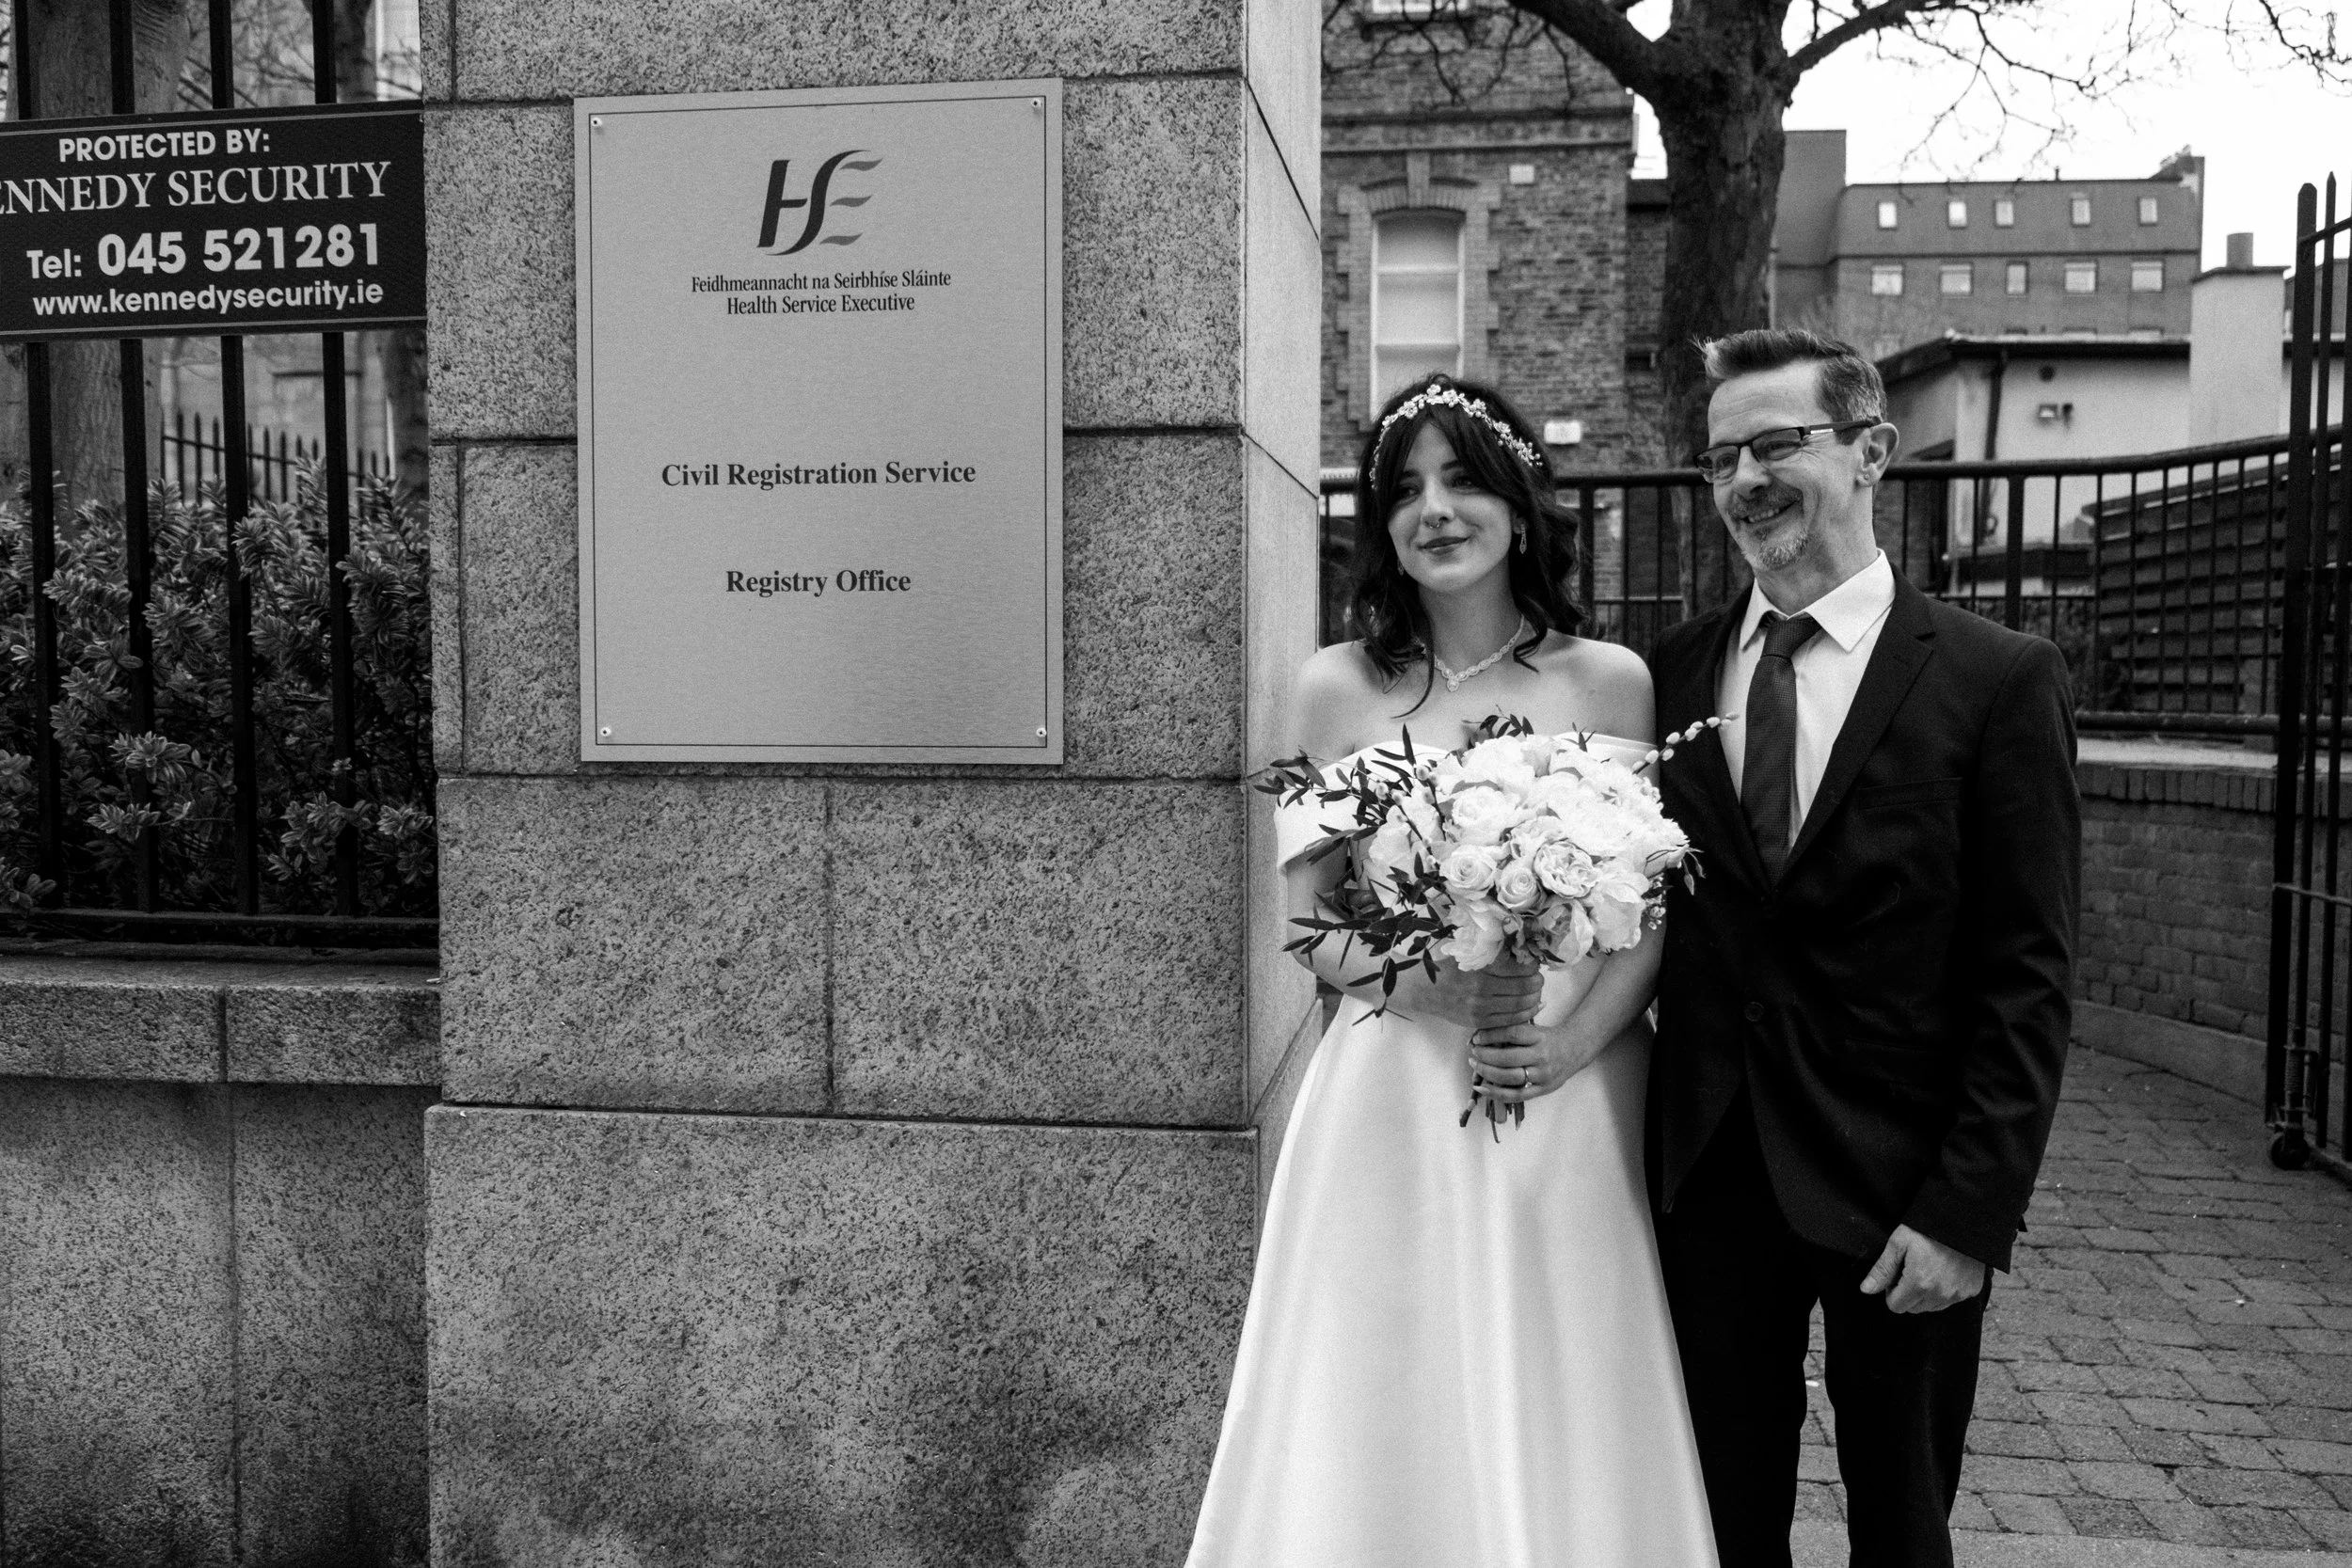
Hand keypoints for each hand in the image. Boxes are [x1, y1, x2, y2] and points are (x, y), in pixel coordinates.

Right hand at [1397, 951, 1542, 1029]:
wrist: (1422, 989)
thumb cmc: (1446, 968)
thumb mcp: (1467, 954)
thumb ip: (1492, 955)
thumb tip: (1522, 952)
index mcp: (1479, 968)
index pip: (1517, 967)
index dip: (1532, 966)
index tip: (1534, 963)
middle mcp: (1481, 988)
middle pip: (1523, 987)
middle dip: (1537, 982)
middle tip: (1540, 978)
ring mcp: (1480, 1008)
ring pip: (1520, 1005)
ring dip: (1534, 998)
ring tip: (1537, 992)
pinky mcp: (1478, 1021)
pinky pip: (1509, 1020)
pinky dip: (1526, 1014)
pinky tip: (1532, 1007)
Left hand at [1465, 956, 1602, 1103]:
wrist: (1575, 1049)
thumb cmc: (1547, 1037)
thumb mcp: (1534, 1028)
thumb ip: (1512, 1030)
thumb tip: (1479, 1034)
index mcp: (1540, 1037)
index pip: (1512, 1034)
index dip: (1491, 1035)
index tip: (1477, 1037)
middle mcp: (1542, 1056)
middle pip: (1508, 1058)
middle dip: (1485, 1056)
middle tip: (1473, 1052)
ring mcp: (1542, 1075)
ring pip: (1510, 1077)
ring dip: (1487, 1072)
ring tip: (1475, 1065)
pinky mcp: (1541, 1090)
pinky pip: (1515, 1095)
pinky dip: (1495, 1093)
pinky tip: (1481, 1088)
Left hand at [1859, 1225, 1986, 1313]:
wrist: (1963, 1220)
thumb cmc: (1927, 1228)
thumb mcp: (1899, 1243)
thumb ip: (1882, 1270)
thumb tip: (1866, 1290)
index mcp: (1919, 1284)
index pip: (1896, 1306)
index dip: (1891, 1291)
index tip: (1896, 1274)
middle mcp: (1940, 1294)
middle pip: (1913, 1309)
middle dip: (1907, 1293)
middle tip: (1911, 1269)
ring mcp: (1958, 1294)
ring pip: (1932, 1307)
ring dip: (1926, 1294)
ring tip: (1928, 1268)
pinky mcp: (1971, 1291)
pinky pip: (1950, 1300)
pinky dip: (1944, 1291)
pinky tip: (1944, 1271)